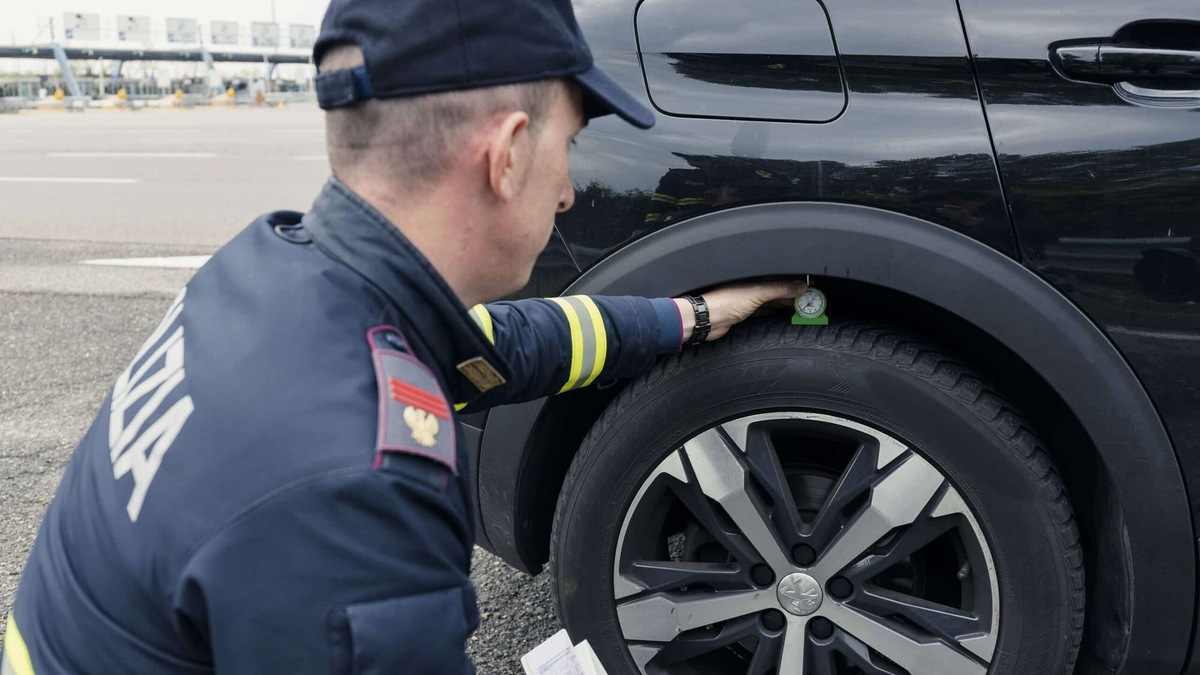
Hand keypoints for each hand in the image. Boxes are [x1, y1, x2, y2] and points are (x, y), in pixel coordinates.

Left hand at [674, 279, 807, 342]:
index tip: (811, 284)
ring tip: (804, 304)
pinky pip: (766, 309)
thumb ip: (779, 289)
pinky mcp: (745, 311)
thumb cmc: (725, 302)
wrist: (706, 320)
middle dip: (794, 291)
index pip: (780, 274)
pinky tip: (786, 311)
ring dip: (786, 301)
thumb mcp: (757, 293)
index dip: (796, 278)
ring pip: (773, 298)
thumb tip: (800, 286)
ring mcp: (748, 298)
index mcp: (753, 274)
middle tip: (812, 296)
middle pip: (778, 286)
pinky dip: (776, 310)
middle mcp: (751, 284)